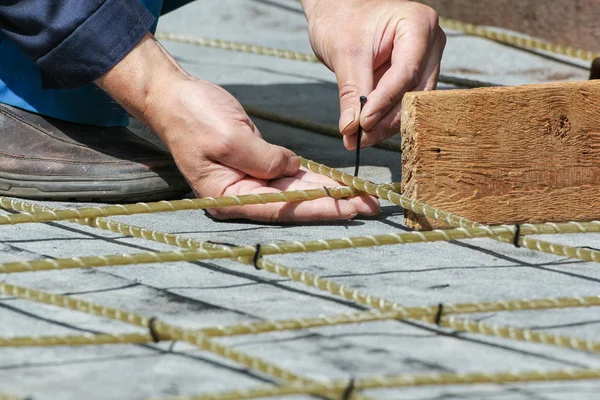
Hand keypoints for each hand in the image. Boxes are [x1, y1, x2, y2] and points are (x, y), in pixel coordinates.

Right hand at [147, 79, 379, 221]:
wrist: (175, 97)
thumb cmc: (193, 116)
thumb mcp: (229, 137)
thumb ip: (264, 159)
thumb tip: (292, 169)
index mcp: (227, 198)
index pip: (281, 208)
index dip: (319, 208)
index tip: (351, 208)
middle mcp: (240, 196)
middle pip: (293, 204)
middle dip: (332, 204)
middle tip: (368, 205)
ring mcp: (248, 182)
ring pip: (295, 191)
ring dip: (327, 192)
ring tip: (360, 195)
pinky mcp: (255, 165)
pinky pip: (288, 175)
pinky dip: (312, 177)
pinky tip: (337, 182)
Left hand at [303, 0, 445, 148]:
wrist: (338, 13)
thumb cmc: (342, 20)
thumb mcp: (344, 54)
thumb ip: (351, 92)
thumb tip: (351, 130)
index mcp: (418, 25)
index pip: (407, 71)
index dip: (386, 100)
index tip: (363, 123)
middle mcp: (430, 44)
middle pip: (413, 92)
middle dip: (385, 118)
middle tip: (358, 139)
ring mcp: (425, 62)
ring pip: (410, 104)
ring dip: (383, 125)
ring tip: (356, 140)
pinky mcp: (413, 79)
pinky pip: (402, 105)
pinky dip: (382, 121)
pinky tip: (362, 134)